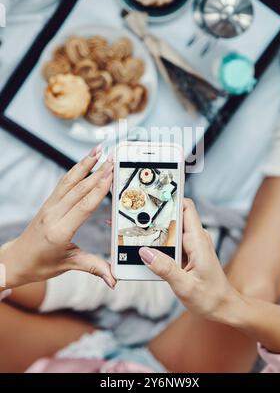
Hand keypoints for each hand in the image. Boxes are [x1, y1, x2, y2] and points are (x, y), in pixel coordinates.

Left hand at [0, 146, 115, 288]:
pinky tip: (85, 162)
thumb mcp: (68, 265)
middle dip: (97, 172)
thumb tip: (113, 278)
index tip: (110, 174)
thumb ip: (94, 267)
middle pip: (79, 189)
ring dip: (85, 164)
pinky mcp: (49, 203)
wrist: (16, 260)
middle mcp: (54, 214)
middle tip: (112, 158)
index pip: (84, 206)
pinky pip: (64, 183)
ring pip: (70, 181)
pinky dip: (76, 170)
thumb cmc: (39, 264)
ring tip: (99, 150)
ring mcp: (50, 206)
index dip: (99, 189)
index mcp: (60, 231)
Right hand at [139, 199, 237, 319]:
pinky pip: (169, 242)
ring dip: (152, 232)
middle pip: (172, 217)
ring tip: (133, 233)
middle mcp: (195, 238)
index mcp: (197, 240)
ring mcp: (190, 245)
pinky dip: (156, 244)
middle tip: (132, 218)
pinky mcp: (186, 253)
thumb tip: (145, 252)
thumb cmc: (211, 298)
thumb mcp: (185, 286)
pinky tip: (143, 250)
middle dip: (153, 216)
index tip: (151, 196)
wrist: (224, 308)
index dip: (170, 198)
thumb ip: (165, 269)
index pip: (185, 207)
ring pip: (169, 230)